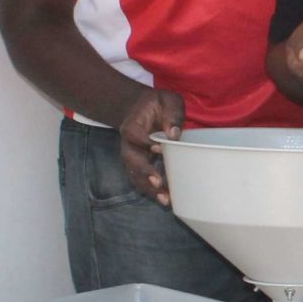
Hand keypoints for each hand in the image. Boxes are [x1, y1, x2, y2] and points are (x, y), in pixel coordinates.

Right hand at [114, 89, 186, 204]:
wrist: (143, 109)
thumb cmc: (159, 104)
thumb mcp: (168, 101)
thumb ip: (172, 114)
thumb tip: (174, 133)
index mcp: (132, 126)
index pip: (136, 135)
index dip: (146, 142)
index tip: (159, 148)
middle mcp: (129, 144)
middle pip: (131, 160)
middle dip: (144, 173)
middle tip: (159, 184)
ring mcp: (133, 157)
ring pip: (135, 175)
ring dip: (149, 188)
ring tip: (166, 200)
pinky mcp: (141, 165)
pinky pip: (143, 180)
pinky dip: (153, 191)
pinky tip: (167, 200)